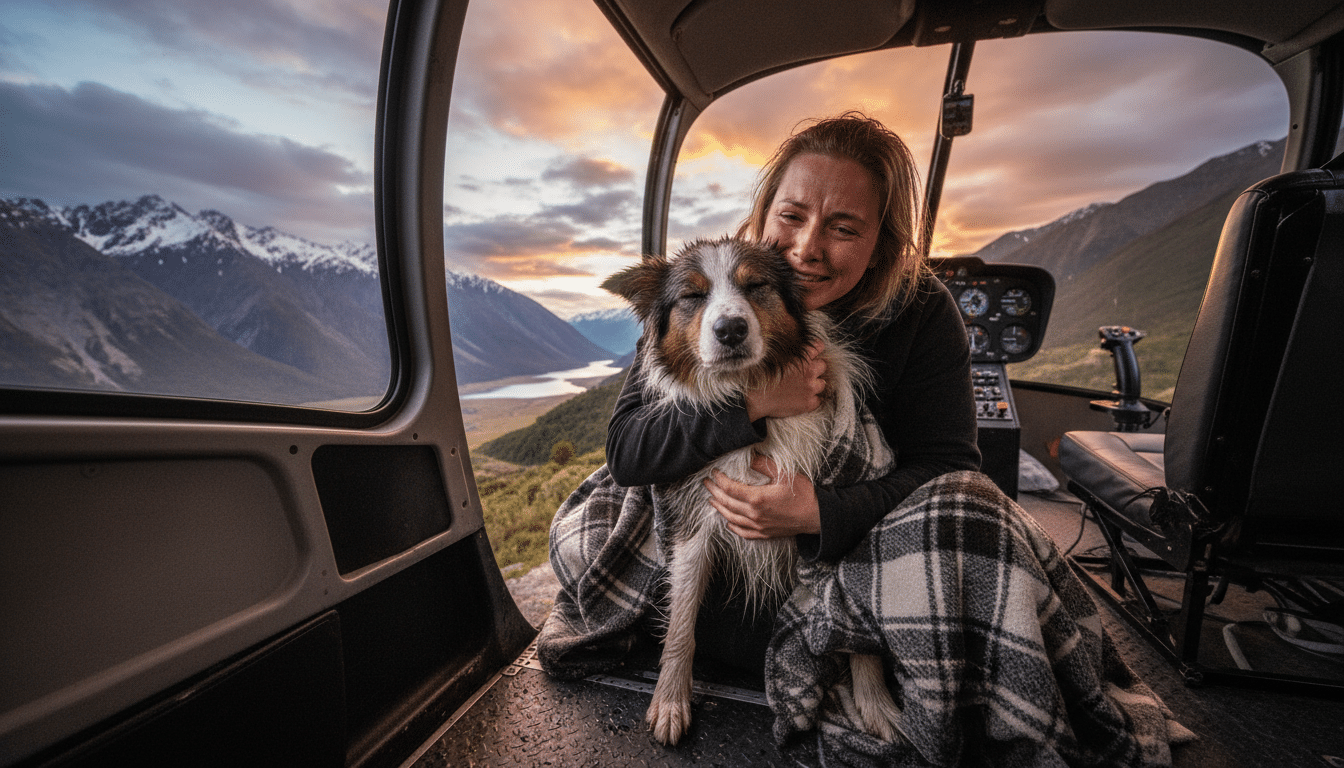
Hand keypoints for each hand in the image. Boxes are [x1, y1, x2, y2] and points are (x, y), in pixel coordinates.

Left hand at [704, 454, 820, 538]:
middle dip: (714, 492)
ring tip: (712, 499)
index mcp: (757, 499)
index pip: (730, 489)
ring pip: (731, 518)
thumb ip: (763, 464)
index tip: (714, 472)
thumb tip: (749, 456)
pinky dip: (732, 525)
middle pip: (727, 503)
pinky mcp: (764, 534)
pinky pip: (742, 532)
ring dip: (719, 508)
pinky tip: (727, 520)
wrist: (817, 516)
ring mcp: (759, 527)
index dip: (719, 480)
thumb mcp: (783, 473)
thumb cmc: (803, 493)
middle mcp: (754, 515)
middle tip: (706, 483)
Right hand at [744, 341, 826, 420]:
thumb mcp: (777, 357)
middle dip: (815, 369)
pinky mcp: (809, 403)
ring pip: (822, 384)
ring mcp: (811, 388)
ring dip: (814, 385)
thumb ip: (793, 353)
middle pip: (823, 366)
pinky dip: (811, 400)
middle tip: (802, 374)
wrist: (755, 398)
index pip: (819, 346)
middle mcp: (810, 371)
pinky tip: (799, 398)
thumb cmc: (762, 377)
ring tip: (800, 388)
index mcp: (802, 357)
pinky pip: (818, 400)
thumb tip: (804, 352)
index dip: (816, 350)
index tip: (813, 354)